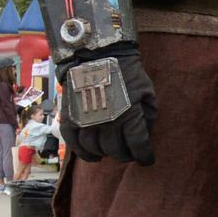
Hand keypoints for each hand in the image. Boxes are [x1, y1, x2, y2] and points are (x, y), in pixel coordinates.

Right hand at [60, 46, 156, 164]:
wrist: (96, 56)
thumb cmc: (127, 74)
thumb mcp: (147, 92)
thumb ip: (148, 115)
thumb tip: (145, 134)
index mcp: (129, 116)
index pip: (138, 146)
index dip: (145, 156)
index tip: (147, 160)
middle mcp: (107, 122)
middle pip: (116, 151)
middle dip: (126, 156)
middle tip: (129, 154)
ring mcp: (86, 121)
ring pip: (96, 150)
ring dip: (106, 154)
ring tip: (112, 152)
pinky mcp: (70, 119)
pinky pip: (74, 144)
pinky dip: (84, 153)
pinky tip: (93, 156)